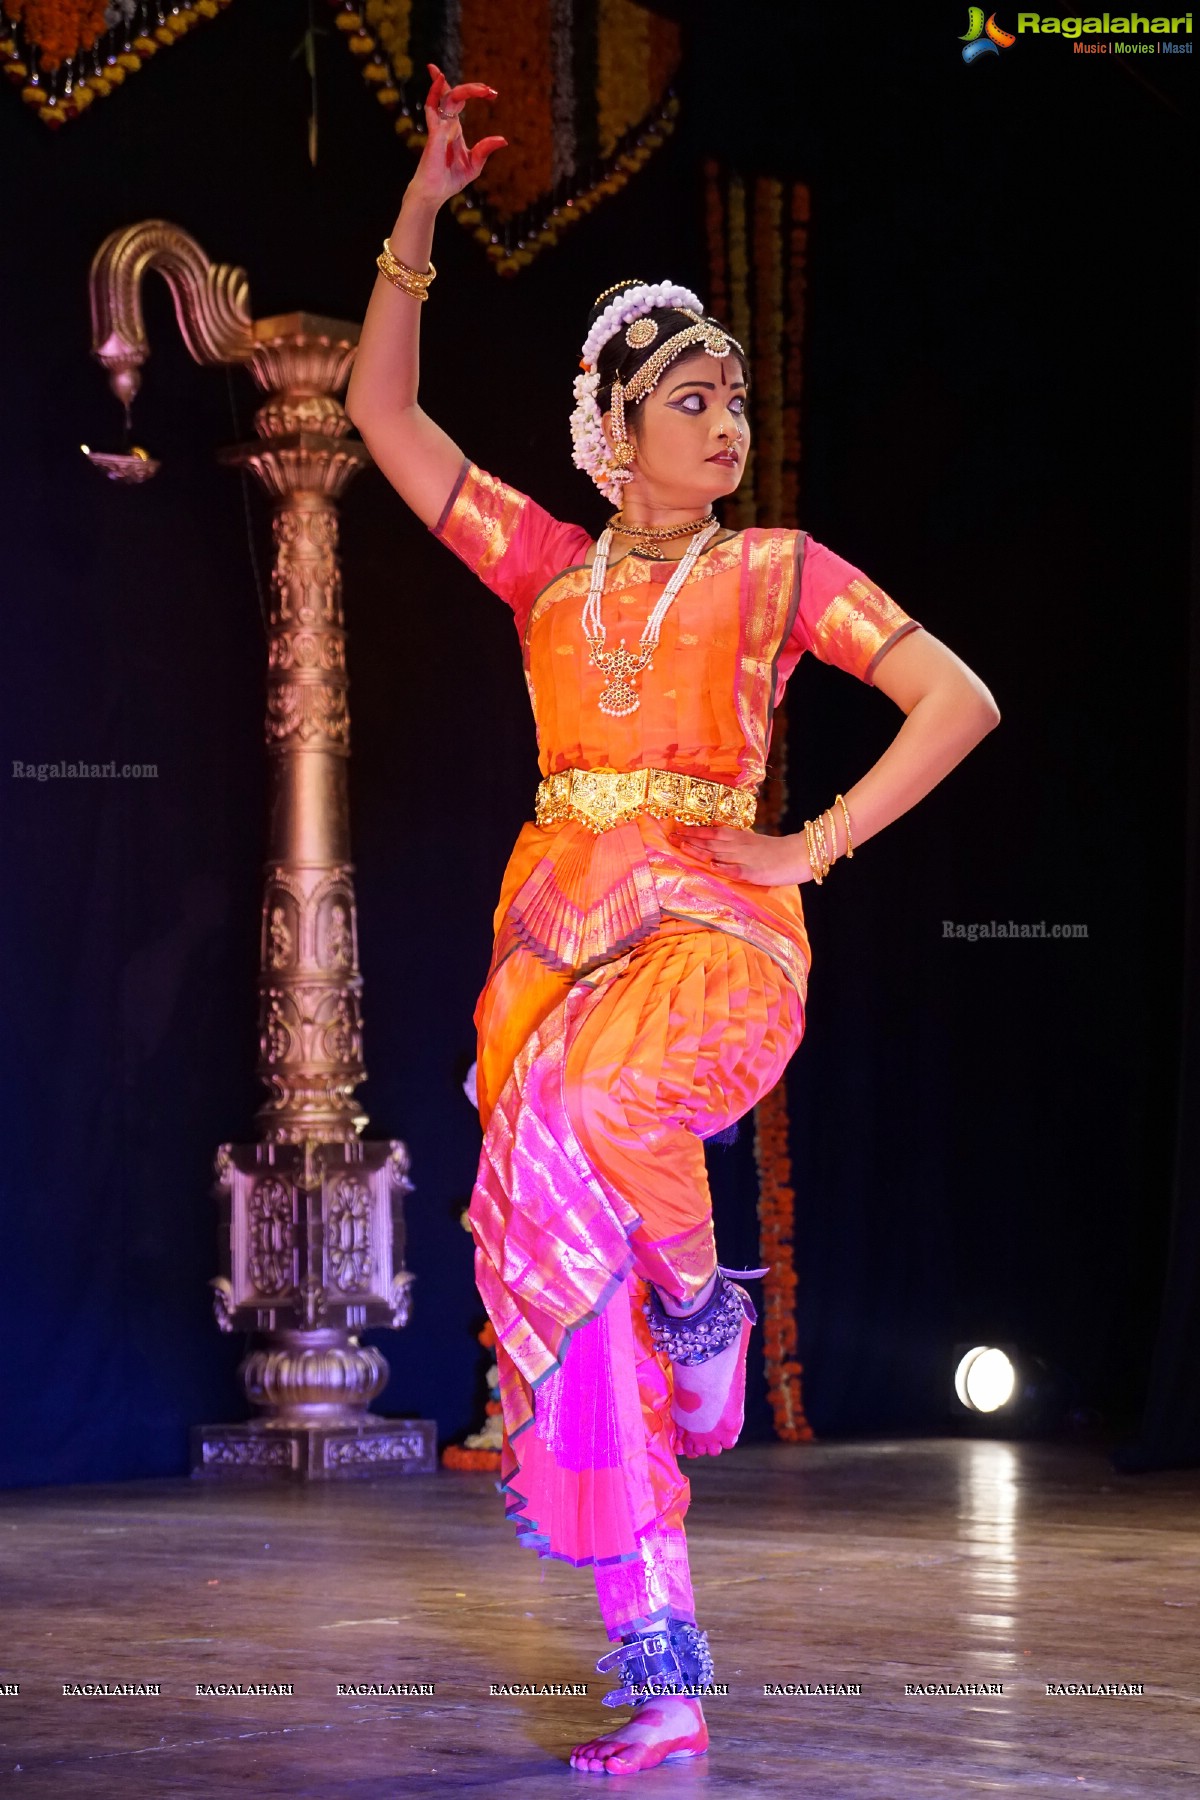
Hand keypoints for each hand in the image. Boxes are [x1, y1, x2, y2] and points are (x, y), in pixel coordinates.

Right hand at [410, 64, 505, 208]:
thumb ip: (485, 150)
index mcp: (454, 128)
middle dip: (473, 89)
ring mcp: (439, 126)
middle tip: (490, 91)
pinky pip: (432, 107)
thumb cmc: (450, 180)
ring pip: (445, 97)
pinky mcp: (434, 133)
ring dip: (461, 88)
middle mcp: (445, 123)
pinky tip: (440, 78)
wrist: (434, 193)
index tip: (493, 94)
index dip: (476, 92)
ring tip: (480, 88)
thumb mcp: (474, 164)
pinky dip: (435, 91)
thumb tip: (503, 140)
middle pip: (455, 95)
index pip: (461, 100)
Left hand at [667, 825, 811, 885]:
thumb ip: (737, 844)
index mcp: (740, 838)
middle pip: (711, 841)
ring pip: (719, 852)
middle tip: (671, 837)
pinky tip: (714, 865)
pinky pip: (738, 869)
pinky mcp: (755, 872)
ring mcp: (747, 859)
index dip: (695, 831)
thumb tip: (717, 849)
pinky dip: (725, 867)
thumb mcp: (754, 844)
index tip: (677, 829)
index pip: (713, 831)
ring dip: (700, 849)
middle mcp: (740, 846)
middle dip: (690, 840)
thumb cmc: (777, 852)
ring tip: (682, 846)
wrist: (801, 854)